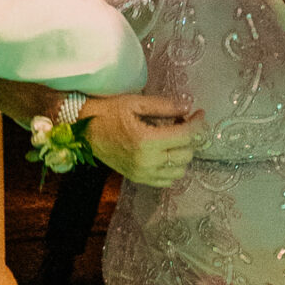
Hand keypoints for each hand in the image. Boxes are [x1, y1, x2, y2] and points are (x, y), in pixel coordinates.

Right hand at [85, 94, 205, 187]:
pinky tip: (167, 153)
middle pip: (186, 154)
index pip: (185, 136)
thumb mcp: (135, 103)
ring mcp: (142, 173)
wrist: (84, 131)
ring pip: (179, 170)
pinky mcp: (138, 178)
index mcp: (146, 140)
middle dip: (191, 137)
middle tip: (184, 123)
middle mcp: (146, 161)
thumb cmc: (108, 112)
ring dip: (183, 153)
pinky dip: (172, 168)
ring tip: (175, 139)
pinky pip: (167, 180)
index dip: (198, 123)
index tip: (199, 113)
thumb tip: (189, 106)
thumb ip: (164, 106)